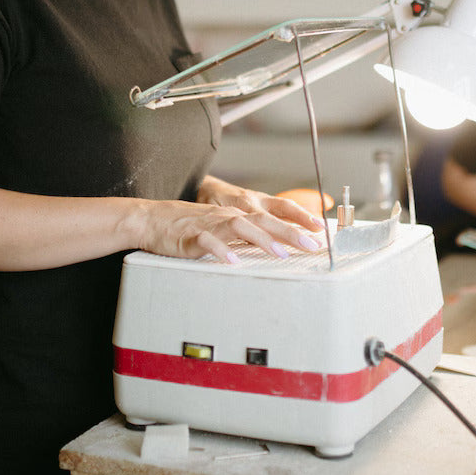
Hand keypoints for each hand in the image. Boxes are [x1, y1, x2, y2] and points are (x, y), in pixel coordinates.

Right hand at [138, 176, 323, 263]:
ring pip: (241, 227)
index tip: (321, 231)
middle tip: (311, 245)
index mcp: (241, 212)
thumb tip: (277, 243)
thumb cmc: (192, 225)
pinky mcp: (193, 236)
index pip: (275, 213)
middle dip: (290, 232)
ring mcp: (212, 224)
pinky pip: (210, 242)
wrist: (154, 219)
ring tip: (280, 253)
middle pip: (265, 220)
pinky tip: (233, 262)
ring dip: (262, 240)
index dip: (299, 219)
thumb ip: (249, 233)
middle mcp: (230, 215)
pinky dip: (222, 251)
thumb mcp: (225, 226)